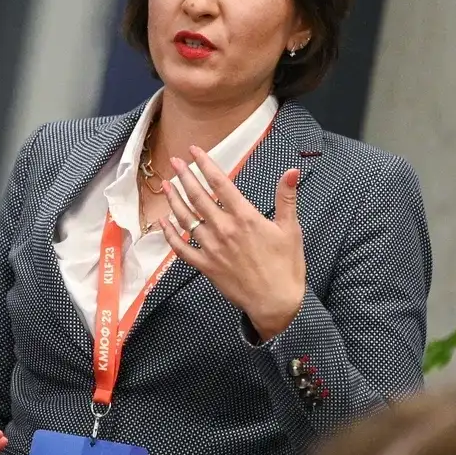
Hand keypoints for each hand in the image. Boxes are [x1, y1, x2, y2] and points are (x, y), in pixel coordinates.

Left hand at [155, 145, 305, 339]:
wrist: (276, 302)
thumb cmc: (286, 266)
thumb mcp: (290, 229)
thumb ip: (286, 198)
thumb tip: (291, 171)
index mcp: (245, 217)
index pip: (221, 184)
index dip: (206, 165)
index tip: (194, 151)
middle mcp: (224, 229)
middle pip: (198, 197)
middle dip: (184, 177)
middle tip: (174, 162)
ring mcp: (212, 248)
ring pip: (186, 219)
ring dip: (174, 200)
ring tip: (165, 185)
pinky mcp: (206, 265)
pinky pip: (182, 248)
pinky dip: (171, 234)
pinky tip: (164, 222)